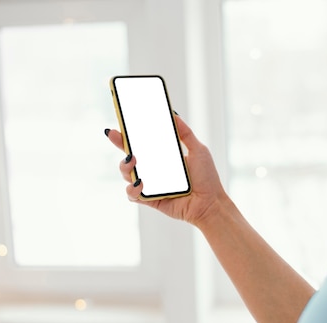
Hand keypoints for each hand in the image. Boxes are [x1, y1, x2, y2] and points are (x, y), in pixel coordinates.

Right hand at [105, 116, 227, 225]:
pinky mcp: (149, 199)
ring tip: (133, 160)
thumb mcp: (198, 150)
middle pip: (128, 156)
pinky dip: (132, 188)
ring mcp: (150, 185)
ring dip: (124, 166)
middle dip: (119, 144)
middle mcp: (153, 170)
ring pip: (126, 174)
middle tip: (116, 136)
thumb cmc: (206, 178)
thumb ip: (185, 133)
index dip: (129, 133)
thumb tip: (173, 114)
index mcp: (162, 157)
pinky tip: (140, 182)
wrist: (210, 203)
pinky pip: (132, 194)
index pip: (142, 143)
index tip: (121, 123)